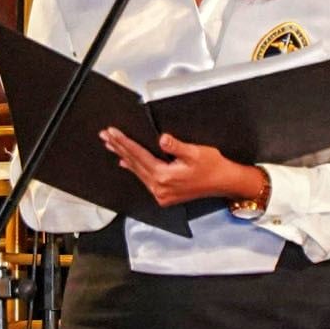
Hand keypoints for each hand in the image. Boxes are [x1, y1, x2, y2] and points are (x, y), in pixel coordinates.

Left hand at [100, 127, 256, 207]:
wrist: (224, 182)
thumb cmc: (212, 167)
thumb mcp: (195, 152)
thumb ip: (176, 146)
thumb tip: (162, 139)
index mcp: (165, 177)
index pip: (139, 155)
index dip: (124, 142)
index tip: (112, 133)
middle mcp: (159, 188)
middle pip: (134, 163)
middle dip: (119, 148)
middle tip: (105, 136)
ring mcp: (161, 194)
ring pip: (137, 171)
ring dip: (124, 157)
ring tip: (111, 146)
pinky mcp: (164, 195)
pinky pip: (144, 179)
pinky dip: (134, 169)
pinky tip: (126, 163)